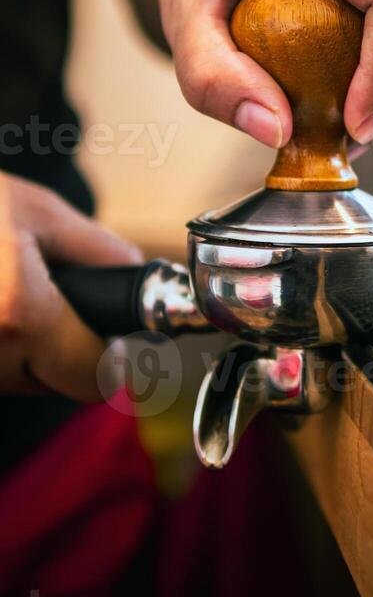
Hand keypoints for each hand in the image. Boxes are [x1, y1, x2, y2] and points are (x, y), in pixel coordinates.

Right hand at [0, 174, 141, 399]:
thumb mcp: (38, 212)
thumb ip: (99, 251)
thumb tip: (136, 278)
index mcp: (20, 314)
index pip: (96, 376)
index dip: (111, 353)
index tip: (108, 333)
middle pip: (56, 385)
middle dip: (65, 349)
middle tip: (50, 300)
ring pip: (17, 380)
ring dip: (22, 347)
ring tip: (3, 291)